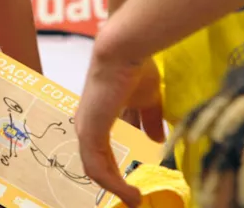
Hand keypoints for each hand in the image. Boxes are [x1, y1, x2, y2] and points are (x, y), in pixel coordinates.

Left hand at [75, 52, 164, 207]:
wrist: (124, 50)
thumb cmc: (135, 66)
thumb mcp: (147, 98)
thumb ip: (149, 119)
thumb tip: (157, 139)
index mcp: (99, 115)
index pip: (105, 148)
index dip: (118, 167)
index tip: (134, 182)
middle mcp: (88, 124)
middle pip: (98, 162)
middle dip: (115, 182)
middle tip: (133, 197)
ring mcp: (86, 129)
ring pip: (96, 169)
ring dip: (116, 188)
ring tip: (135, 200)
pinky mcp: (90, 132)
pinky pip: (98, 168)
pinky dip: (114, 184)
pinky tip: (131, 194)